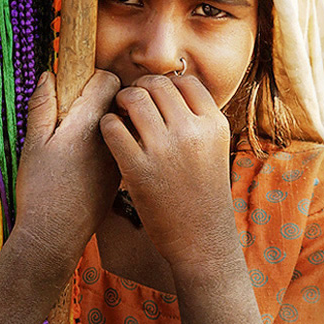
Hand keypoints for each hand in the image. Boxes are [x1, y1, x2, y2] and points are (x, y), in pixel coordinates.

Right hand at [14, 70, 120, 266]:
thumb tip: (49, 75)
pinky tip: (86, 158)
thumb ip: (42, 105)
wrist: (56, 235)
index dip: (92, 78)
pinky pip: (120, 145)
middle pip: (118, 99)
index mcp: (89, 124)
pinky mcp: (119, 175)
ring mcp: (119, 157)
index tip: (75, 87)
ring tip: (80, 136)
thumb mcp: (33, 143)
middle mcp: (112, 139)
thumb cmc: (40, 189)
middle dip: (100, 96)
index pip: (109, 80)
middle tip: (76, 110)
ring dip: (106, 119)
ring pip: (121, 123)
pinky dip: (108, 142)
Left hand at [100, 74, 237, 267]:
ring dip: (121, 101)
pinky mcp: (137, 169)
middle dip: (140, 88)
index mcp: (214, 124)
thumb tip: (169, 91)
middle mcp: (191, 131)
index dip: (166, 84)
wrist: (202, 241)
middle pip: (156, 84)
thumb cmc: (205, 195)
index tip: (156, 96)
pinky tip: (112, 133)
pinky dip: (108, 123)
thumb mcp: (215, 150)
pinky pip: (112, 126)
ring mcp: (164, 149)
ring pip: (133, 98)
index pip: (185, 81)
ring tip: (120, 114)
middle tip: (131, 102)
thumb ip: (197, 121)